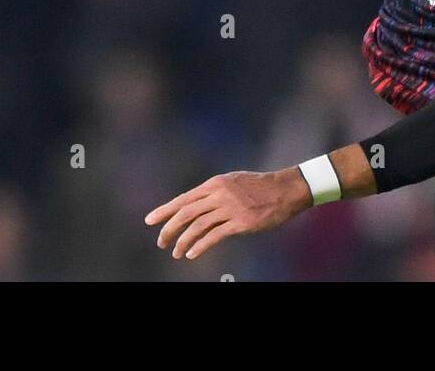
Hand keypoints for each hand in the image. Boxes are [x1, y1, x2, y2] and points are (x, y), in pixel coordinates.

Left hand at [145, 168, 312, 259]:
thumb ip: (213, 192)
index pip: (183, 199)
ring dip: (183, 241)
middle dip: (169, 229)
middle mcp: (219, 194)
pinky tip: (192, 253)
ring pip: (197, 226)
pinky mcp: (240, 223)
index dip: (165, 211)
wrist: (285, 190)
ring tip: (176, 252)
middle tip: (161, 242)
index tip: (150, 221)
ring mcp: (229, 208)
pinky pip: (214, 236)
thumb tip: (195, 204)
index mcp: (214, 184)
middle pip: (186, 213)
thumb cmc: (259, 186)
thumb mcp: (232, 182)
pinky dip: (200, 246)